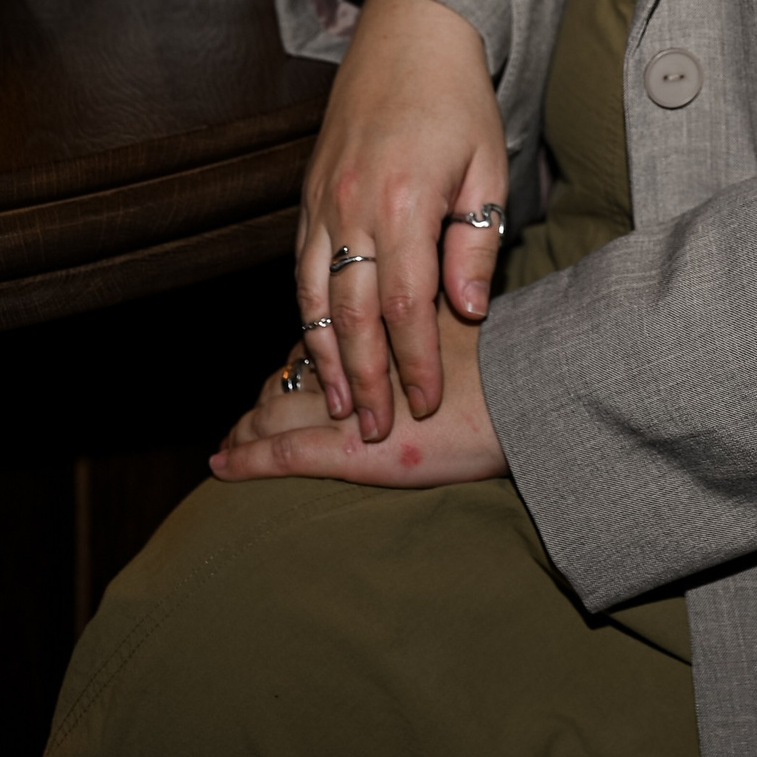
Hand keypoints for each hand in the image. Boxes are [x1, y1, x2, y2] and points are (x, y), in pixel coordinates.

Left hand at [211, 297, 505, 488]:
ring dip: (253, 422)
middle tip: (254, 408)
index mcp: (383, 322)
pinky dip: (250, 460)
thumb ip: (452, 289)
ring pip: (281, 408)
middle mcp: (357, 360)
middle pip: (298, 367)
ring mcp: (350, 408)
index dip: (308, 348)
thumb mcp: (480, 305)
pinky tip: (222, 466)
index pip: (329, 328)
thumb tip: (441, 291)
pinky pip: (286, 454)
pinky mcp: (352, 452)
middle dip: (272, 389)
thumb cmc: (519, 354)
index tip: (296, 364)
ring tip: (230, 440)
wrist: (534, 394)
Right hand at [296, 0, 508, 443]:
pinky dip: (304, 315)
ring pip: (311, 298)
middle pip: (352, 315)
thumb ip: (474, 242)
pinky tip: (314, 348)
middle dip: (363, 380)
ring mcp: (322, 200)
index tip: (426, 405)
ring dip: (323, 358)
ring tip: (334, 407)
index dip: (414, 362)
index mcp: (405, 201)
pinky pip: (298, 268)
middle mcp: (352, 205)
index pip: (408, 306)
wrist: (409, 33)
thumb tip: (468, 313)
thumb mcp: (487, 167)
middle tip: (372, 432)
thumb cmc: (459, 100)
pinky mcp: (307, 195)